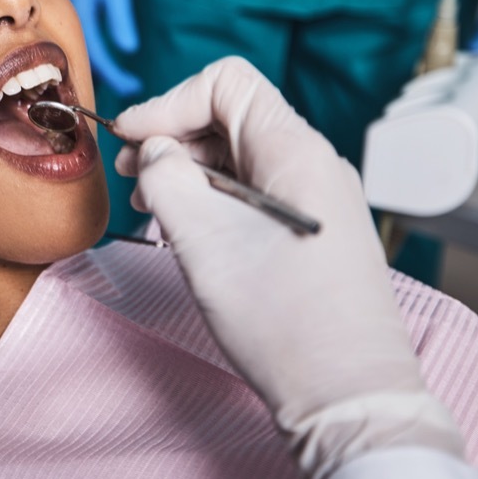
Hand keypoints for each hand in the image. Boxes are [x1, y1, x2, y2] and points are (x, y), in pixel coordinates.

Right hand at [54, 0, 141, 96]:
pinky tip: (101, 45)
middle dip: (105, 73)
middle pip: (82, 54)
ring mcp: (62, 4)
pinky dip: (89, 41)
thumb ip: (120, 18)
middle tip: (128, 85)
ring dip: (96, 59)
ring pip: (78, 42)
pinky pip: (76, 28)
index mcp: (76, 11)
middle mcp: (64, 11)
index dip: (115, 74)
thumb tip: (128, 49)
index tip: (133, 86)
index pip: (95, 55)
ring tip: (116, 73)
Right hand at [113, 57, 463, 478]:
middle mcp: (313, 165)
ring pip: (239, 158)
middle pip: (230, 118)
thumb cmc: (283, 321)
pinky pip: (253, 193)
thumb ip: (167, 178)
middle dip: (173, 136)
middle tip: (130, 175)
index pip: (227, 84)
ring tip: (151, 206)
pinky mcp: (310, 232)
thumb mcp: (204, 240)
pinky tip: (185, 231)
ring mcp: (316, 200)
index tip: (130, 138)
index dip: (169, 101)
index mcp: (296, 151)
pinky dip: (211, 200)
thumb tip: (154, 153)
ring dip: (188, 171)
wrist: (347, 395)